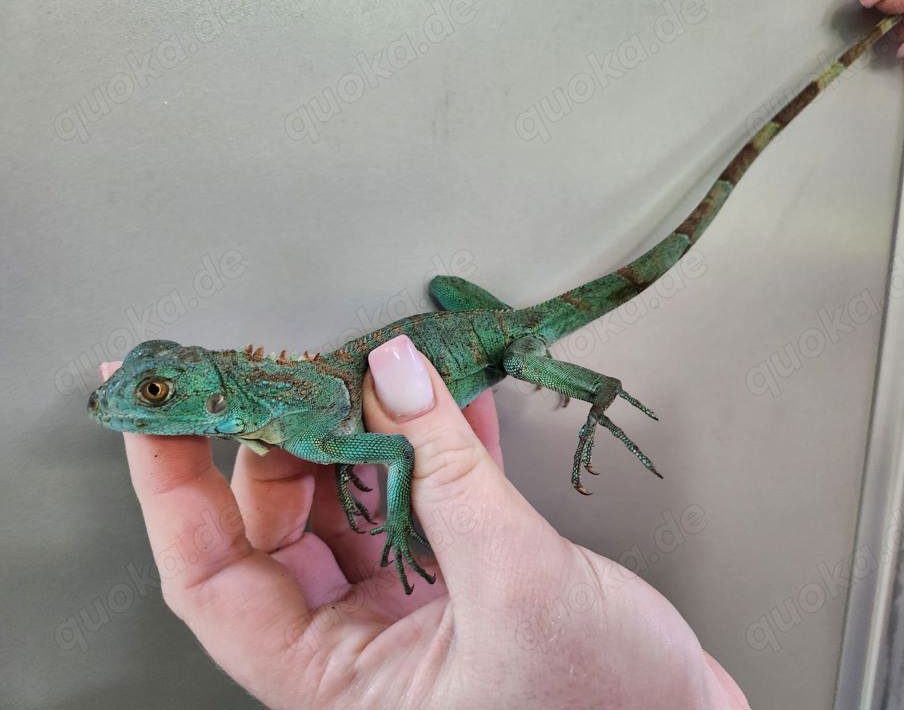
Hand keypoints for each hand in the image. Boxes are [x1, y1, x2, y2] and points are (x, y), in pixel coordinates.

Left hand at [102, 335, 747, 708]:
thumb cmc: (608, 709)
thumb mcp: (516, 584)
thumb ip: (448, 471)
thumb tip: (393, 375)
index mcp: (335, 683)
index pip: (211, 574)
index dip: (173, 487)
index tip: (160, 408)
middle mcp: (360, 645)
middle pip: (282, 522)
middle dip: (289, 433)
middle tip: (299, 364)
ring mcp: (412, 607)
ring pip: (356, 498)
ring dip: (369, 426)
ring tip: (379, 364)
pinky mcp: (465, 577)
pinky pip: (426, 494)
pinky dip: (433, 441)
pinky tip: (444, 395)